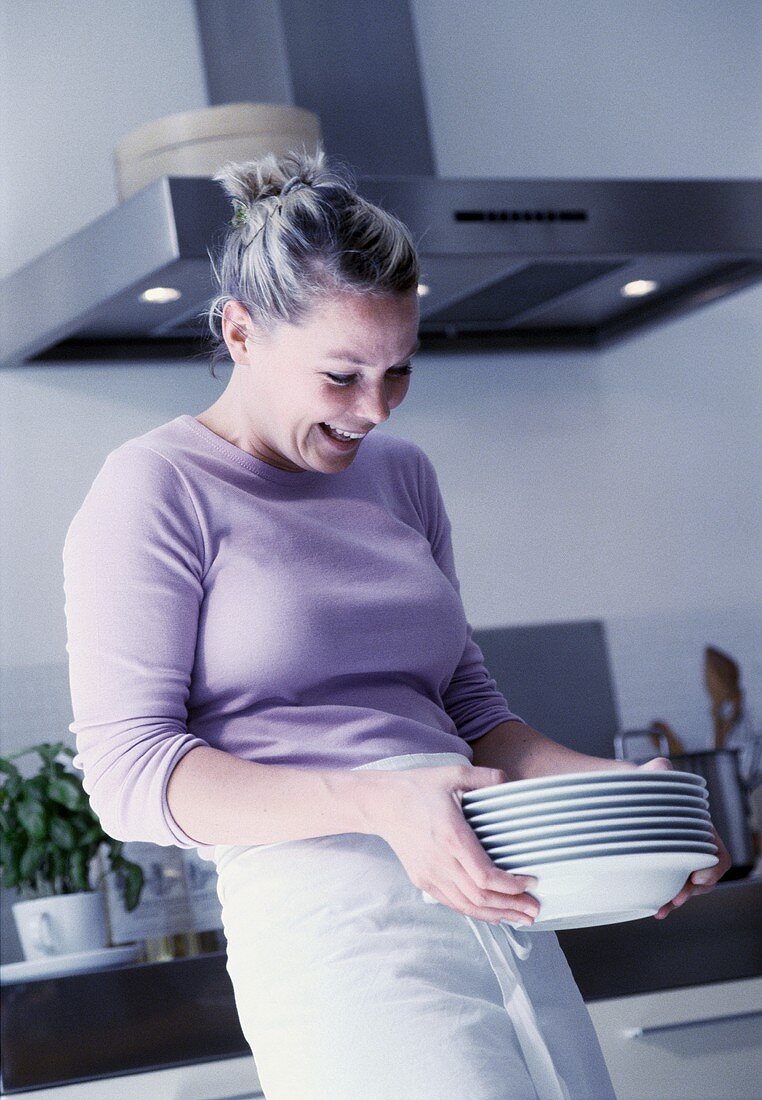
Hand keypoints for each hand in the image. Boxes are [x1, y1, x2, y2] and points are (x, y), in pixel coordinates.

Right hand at [362, 765, 540, 925]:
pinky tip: (492, 913)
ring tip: (520, 917)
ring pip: (467, 906)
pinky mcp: (422, 879)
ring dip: (496, 915)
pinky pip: (452, 903)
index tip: (531, 883)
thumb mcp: (453, 773)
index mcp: (451, 836)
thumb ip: (485, 777)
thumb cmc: (417, 787)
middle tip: (534, 910)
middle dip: (511, 907)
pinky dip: (475, 912)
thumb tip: (512, 783)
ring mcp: (429, 874)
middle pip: (480, 898)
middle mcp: (440, 861)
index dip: (511, 886)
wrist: (381, 803)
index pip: (485, 876)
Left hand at [636, 756, 731, 917]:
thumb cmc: (638, 785)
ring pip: (689, 886)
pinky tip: (656, 907)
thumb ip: (657, 770)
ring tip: (663, 907)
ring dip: (679, 898)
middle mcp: (690, 843)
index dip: (711, 868)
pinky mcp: (661, 866)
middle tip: (677, 898)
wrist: (616, 795)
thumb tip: (662, 768)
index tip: (697, 877)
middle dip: (694, 890)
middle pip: (705, 875)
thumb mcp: (648, 775)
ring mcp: (676, 856)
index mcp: (695, 825)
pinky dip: (666, 900)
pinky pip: (672, 888)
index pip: (716, 852)